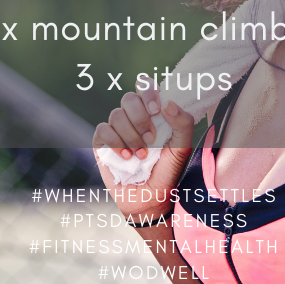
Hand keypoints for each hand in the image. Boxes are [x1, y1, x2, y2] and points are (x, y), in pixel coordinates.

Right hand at [93, 82, 194, 217]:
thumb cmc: (168, 170)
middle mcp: (133, 116)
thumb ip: (182, 123)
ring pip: (116, 115)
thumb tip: (168, 103)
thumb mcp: (182, 147)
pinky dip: (116, 143)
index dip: (148, 92)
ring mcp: (116, 128)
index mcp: (152, 111)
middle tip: (151, 138)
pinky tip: (127, 157)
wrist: (151, 197)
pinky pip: (103, 129)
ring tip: (141, 155)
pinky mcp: (102, 142)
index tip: (156, 110)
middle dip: (140, 118)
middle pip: (128, 98)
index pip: (145, 85)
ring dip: (131, 136)